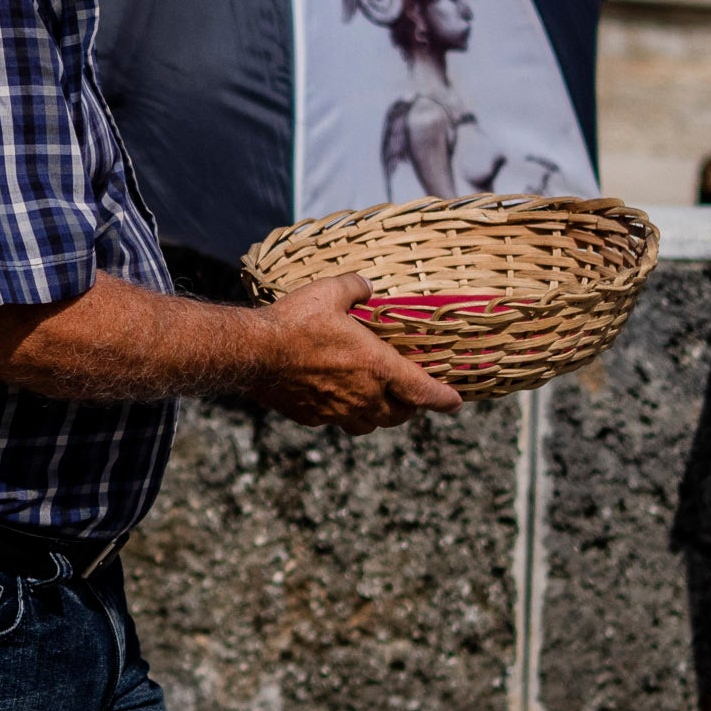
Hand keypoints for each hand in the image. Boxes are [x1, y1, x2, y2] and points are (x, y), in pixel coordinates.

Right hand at [238, 274, 464, 429]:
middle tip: (413, 399)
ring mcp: (336, 411)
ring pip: (369, 425)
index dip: (443, 399)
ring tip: (378, 404)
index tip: (456, 403)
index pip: (422, 392)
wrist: (254, 353)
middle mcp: (362, 396)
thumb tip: (368, 285)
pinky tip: (336, 400)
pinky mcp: (312, 418)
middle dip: (410, 409)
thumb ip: (357, 287)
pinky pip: (337, 422)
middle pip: (399, 415)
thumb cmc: (296, 321)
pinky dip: (344, 414)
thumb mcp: (331, 292)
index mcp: (377, 367)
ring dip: (379, 416)